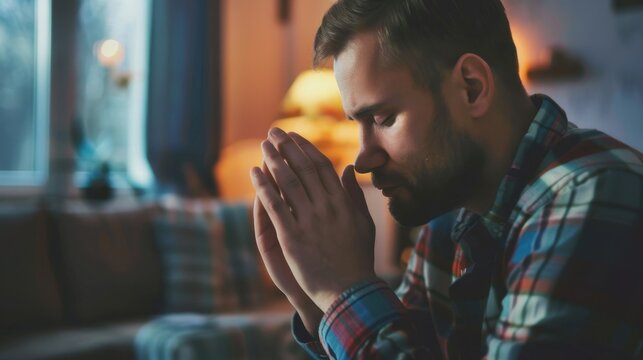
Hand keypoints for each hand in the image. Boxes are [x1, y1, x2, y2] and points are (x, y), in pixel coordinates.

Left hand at [250, 128, 375, 310]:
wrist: (350, 291)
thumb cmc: (358, 258)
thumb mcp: (364, 223)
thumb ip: (354, 195)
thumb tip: (349, 168)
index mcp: (342, 202)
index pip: (322, 166)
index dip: (306, 148)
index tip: (294, 136)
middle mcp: (326, 206)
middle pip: (303, 168)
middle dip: (287, 147)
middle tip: (274, 132)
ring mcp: (308, 220)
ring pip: (287, 181)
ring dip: (273, 159)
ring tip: (263, 145)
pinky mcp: (292, 236)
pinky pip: (274, 205)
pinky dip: (263, 186)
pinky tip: (254, 172)